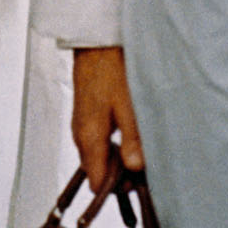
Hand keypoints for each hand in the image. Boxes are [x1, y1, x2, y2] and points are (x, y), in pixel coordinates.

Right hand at [71, 44, 144, 194]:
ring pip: (98, 155)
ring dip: (118, 158)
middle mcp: (80, 135)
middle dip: (121, 174)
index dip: (117, 188)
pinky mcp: (86, 114)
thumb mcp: (129, 105)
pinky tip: (131, 131)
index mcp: (89, 137)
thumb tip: (136, 168)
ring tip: (143, 148)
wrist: (96, 40)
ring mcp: (81, 124)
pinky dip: (114, 143)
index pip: (96, 182)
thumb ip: (132, 139)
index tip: (139, 183)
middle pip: (97, 170)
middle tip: (147, 166)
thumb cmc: (112, 67)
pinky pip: (98, 139)